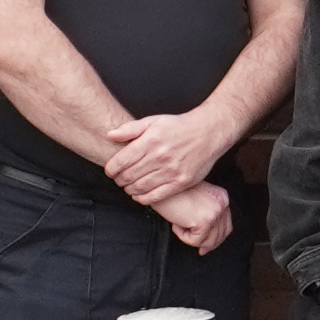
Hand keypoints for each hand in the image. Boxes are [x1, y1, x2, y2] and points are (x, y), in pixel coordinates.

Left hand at [103, 101, 236, 205]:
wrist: (209, 132)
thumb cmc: (180, 127)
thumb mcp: (154, 121)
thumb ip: (130, 128)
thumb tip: (110, 135)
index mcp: (151, 141)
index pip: (121, 161)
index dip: (111, 169)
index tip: (111, 170)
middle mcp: (160, 156)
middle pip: (128, 176)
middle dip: (119, 180)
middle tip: (119, 179)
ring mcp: (172, 171)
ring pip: (140, 187)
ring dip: (129, 189)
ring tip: (128, 186)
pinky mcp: (181, 182)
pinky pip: (156, 196)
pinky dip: (143, 198)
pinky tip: (139, 195)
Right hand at [157, 181, 233, 252]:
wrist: (159, 186)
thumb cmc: (172, 193)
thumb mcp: (195, 200)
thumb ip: (205, 212)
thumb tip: (209, 240)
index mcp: (222, 197)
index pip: (226, 223)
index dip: (217, 237)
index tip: (207, 246)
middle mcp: (223, 203)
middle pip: (222, 233)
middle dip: (211, 244)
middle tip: (201, 251)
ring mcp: (215, 211)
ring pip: (209, 240)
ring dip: (193, 238)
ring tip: (179, 225)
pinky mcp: (205, 220)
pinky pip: (196, 240)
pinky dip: (183, 236)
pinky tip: (175, 224)